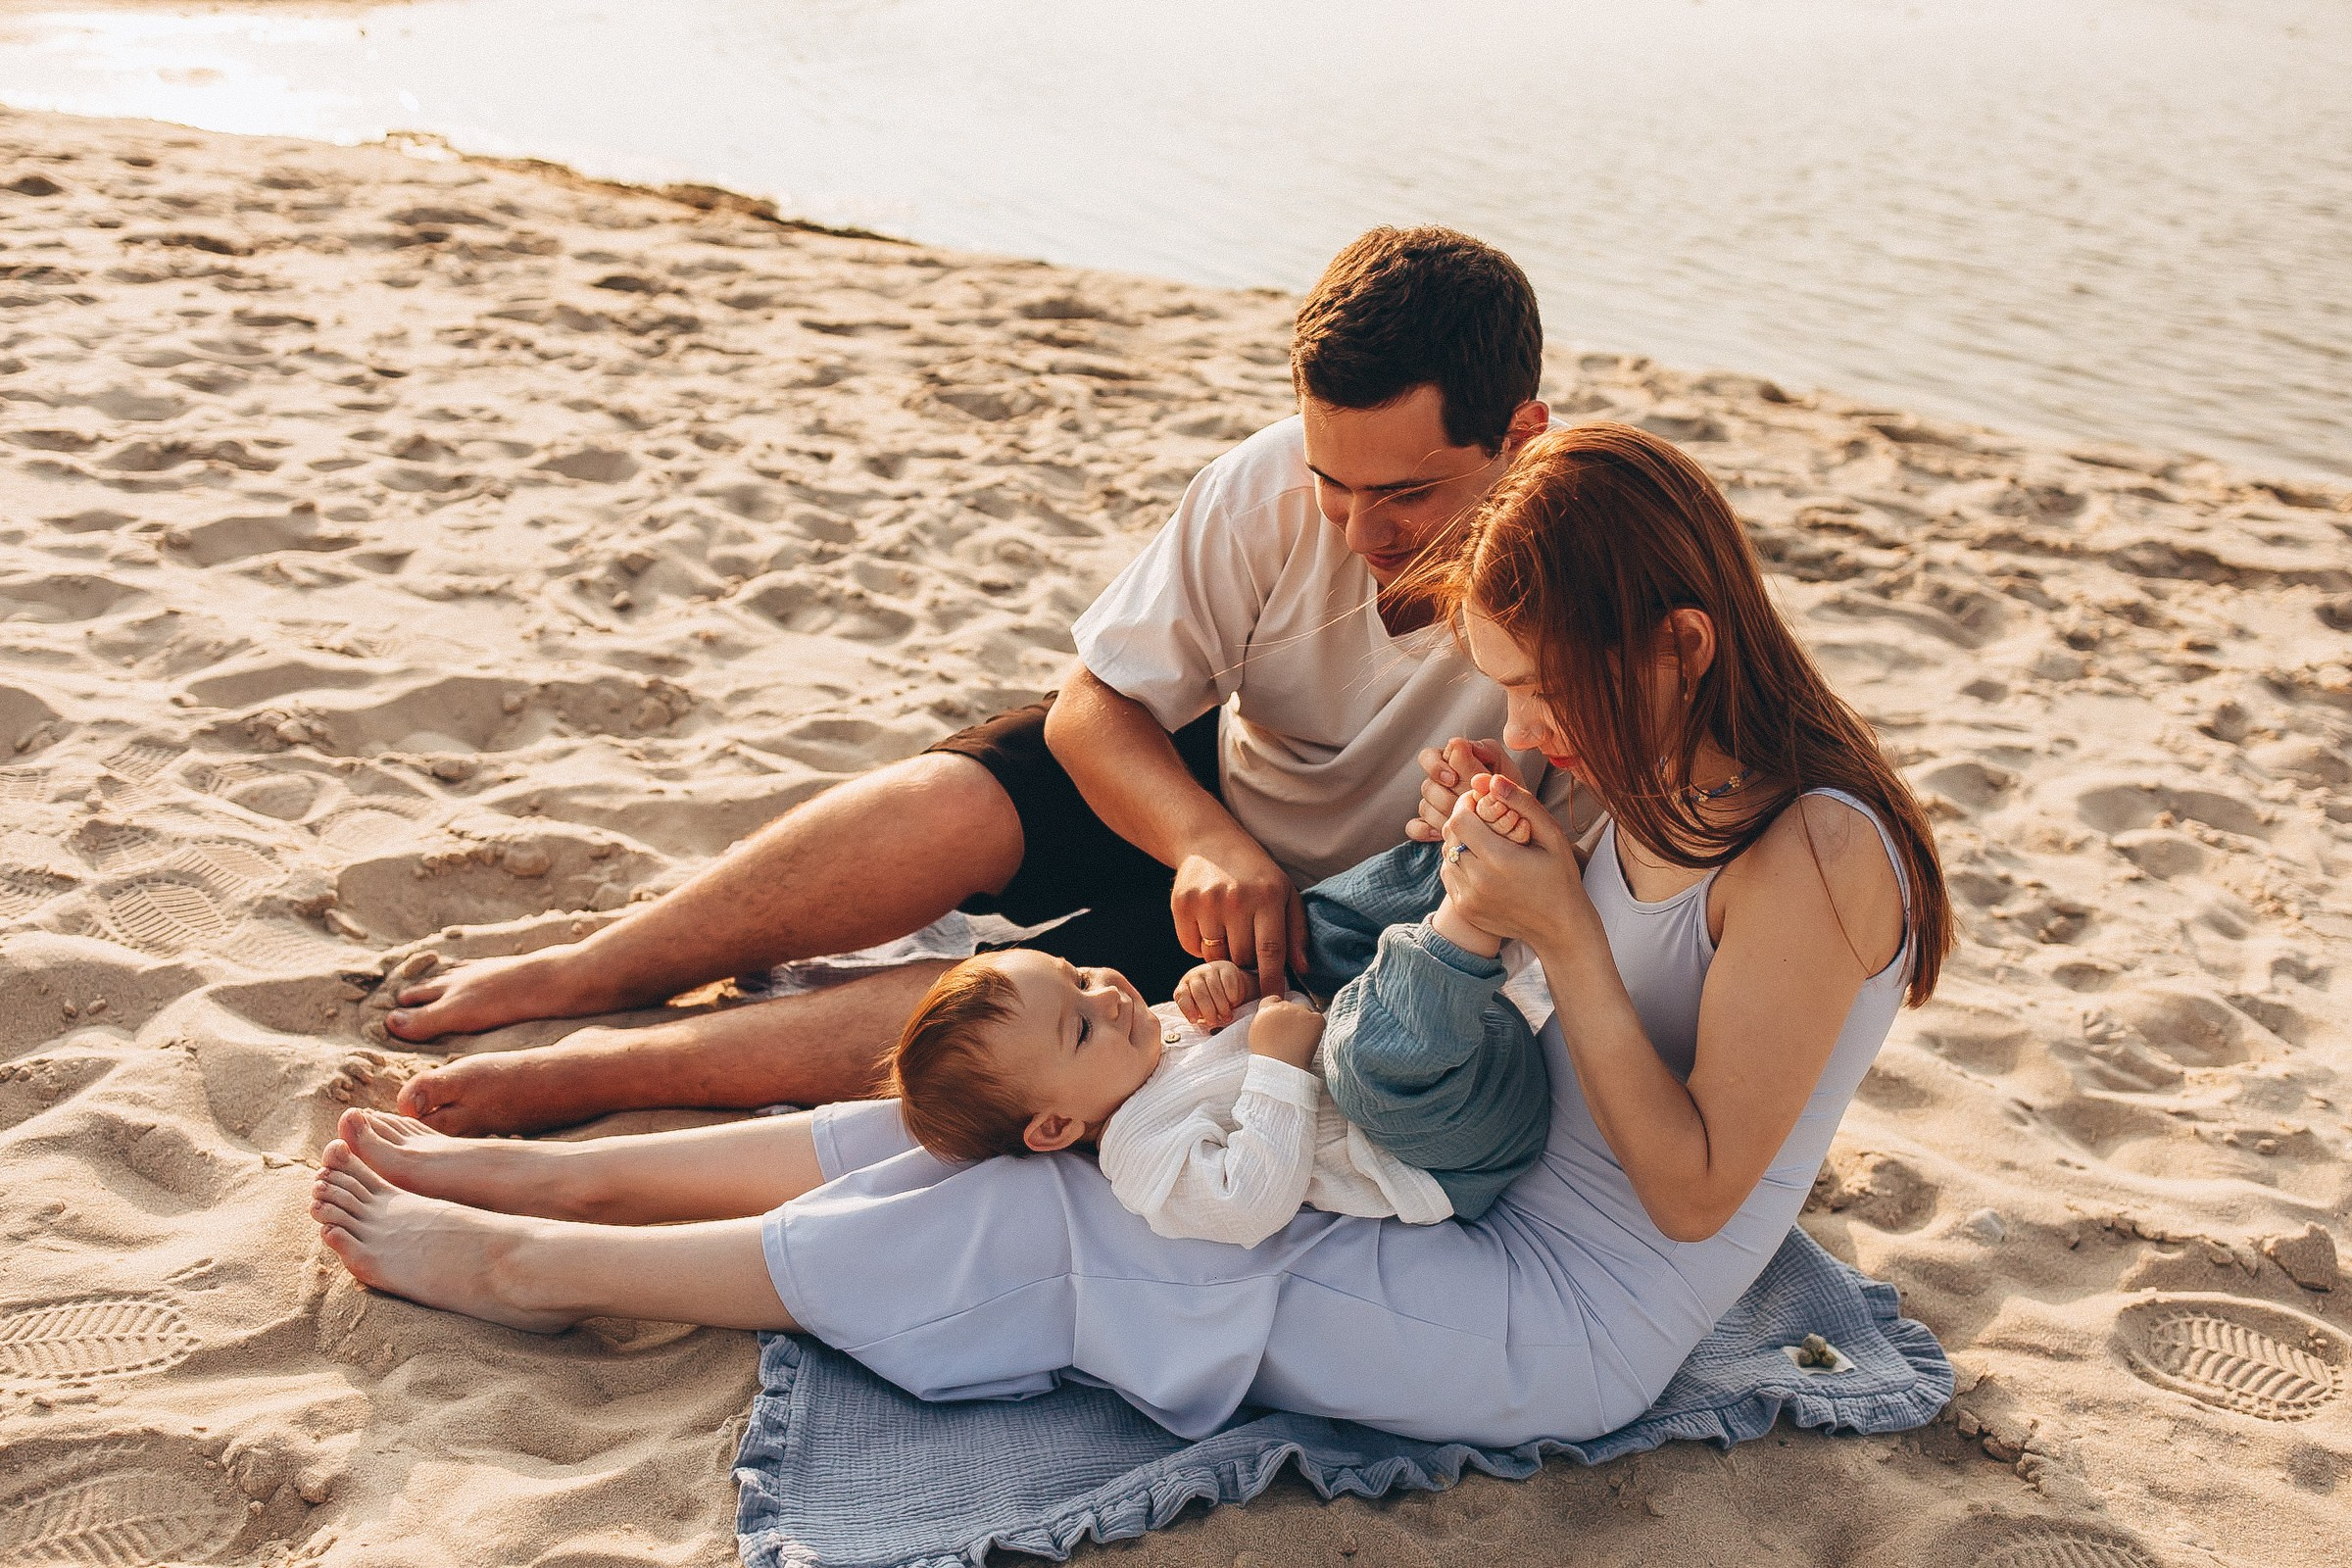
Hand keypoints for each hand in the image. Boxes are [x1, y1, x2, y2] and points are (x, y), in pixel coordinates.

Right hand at [1171, 835, 1307, 986]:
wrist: (1209, 841)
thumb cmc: (1254, 873)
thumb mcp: (1284, 892)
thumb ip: (1296, 932)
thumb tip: (1302, 970)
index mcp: (1267, 897)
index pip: (1271, 951)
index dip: (1271, 981)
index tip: (1271, 1002)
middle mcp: (1236, 899)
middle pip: (1241, 959)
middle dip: (1246, 964)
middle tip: (1247, 949)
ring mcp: (1207, 902)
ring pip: (1215, 957)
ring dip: (1222, 956)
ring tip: (1228, 934)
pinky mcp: (1182, 905)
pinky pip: (1191, 947)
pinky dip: (1200, 946)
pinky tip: (1208, 925)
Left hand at [1174, 960, 1258, 1029]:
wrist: (1229, 983)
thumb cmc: (1211, 1001)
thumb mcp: (1200, 1008)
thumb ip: (1199, 1015)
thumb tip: (1204, 1025)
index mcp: (1185, 986)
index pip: (1182, 996)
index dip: (1187, 1009)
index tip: (1194, 1021)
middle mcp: (1195, 975)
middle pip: (1200, 994)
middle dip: (1208, 1011)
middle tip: (1214, 1022)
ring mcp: (1210, 969)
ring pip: (1215, 989)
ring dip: (1222, 1006)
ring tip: (1226, 1017)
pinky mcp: (1226, 967)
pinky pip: (1228, 983)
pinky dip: (1231, 996)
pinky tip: (1232, 1002)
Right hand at [1247, 996, 1323, 1069]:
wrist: (1280, 1067)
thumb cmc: (1267, 1057)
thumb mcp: (1257, 1034)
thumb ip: (1264, 1021)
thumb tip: (1274, 1019)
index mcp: (1265, 1009)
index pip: (1273, 1000)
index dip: (1279, 1010)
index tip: (1283, 1021)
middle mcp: (1283, 1006)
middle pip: (1292, 1006)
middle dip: (1294, 1018)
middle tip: (1293, 1037)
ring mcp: (1300, 1011)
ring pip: (1306, 1012)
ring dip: (1305, 1023)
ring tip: (1301, 1042)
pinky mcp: (1314, 1019)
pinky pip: (1319, 1020)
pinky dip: (1317, 1029)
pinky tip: (1310, 1041)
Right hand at [1406, 737, 1526, 843]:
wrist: (1519, 822)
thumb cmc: (1511, 791)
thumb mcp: (1505, 768)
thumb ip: (1484, 753)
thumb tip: (1458, 744)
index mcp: (1452, 761)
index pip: (1428, 757)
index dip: (1436, 767)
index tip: (1453, 779)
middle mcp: (1439, 782)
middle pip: (1426, 786)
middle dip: (1446, 797)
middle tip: (1466, 805)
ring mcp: (1433, 805)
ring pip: (1424, 807)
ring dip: (1444, 815)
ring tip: (1467, 822)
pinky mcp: (1431, 826)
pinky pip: (1414, 827)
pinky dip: (1425, 830)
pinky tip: (1442, 834)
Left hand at [1437, 773, 1592, 948]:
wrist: (1559, 928)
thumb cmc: (1560, 877)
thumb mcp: (1551, 835)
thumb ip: (1522, 803)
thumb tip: (1492, 780)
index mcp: (1499, 860)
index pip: (1459, 819)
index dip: (1466, 804)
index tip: (1482, 802)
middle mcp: (1478, 882)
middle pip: (1450, 835)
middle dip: (1463, 820)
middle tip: (1484, 820)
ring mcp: (1468, 899)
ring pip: (1446, 854)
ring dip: (1460, 842)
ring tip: (1486, 842)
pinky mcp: (1465, 909)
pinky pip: (1449, 875)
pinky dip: (1460, 864)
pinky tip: (1482, 863)